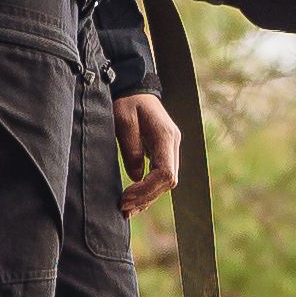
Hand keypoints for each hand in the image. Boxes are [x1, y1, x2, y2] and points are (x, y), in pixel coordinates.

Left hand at [113, 91, 182, 211]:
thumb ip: (131, 148)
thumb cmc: (127, 101)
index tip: (126, 196)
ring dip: (147, 197)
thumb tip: (136, 176)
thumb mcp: (123, 120)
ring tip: (125, 209)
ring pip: (166, 182)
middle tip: (123, 207)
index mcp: (166, 137)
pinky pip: (160, 176)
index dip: (147, 190)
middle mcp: (173, 144)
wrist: (135, 88)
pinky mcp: (164, 151)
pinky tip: (134, 200)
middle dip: (146, 197)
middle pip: (168, 182)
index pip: (166, 174)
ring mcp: (171, 148)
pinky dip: (148, 190)